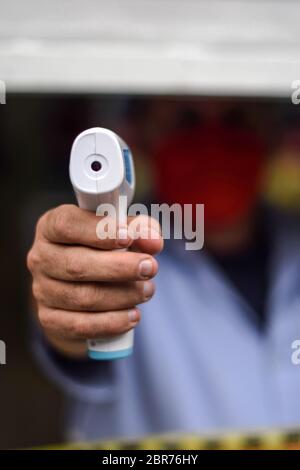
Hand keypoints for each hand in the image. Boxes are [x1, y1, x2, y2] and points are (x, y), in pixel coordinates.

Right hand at [27, 204, 162, 357]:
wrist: (82, 282)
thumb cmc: (104, 247)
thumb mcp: (121, 230)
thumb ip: (139, 229)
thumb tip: (153, 241)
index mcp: (51, 226)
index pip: (68, 225)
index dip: (98, 231)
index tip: (128, 237)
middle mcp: (41, 257)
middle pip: (76, 265)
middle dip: (119, 268)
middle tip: (150, 267)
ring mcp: (42, 290)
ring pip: (83, 298)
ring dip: (122, 296)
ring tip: (147, 290)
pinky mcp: (49, 318)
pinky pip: (80, 325)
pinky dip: (111, 323)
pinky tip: (133, 315)